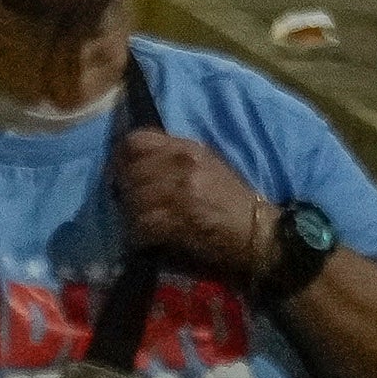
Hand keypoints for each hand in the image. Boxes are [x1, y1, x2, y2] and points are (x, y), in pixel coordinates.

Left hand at [111, 128, 273, 281]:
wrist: (256, 230)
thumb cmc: (231, 198)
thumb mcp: (207, 164)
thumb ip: (173, 158)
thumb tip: (137, 162)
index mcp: (188, 148)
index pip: (137, 141)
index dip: (121, 156)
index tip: (120, 170)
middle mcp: (181, 165)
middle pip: (129, 171)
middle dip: (123, 188)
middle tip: (126, 200)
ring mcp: (178, 193)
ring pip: (131, 199)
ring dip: (130, 213)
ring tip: (138, 220)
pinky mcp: (175, 221)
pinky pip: (140, 224)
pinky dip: (138, 233)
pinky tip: (147, 236)